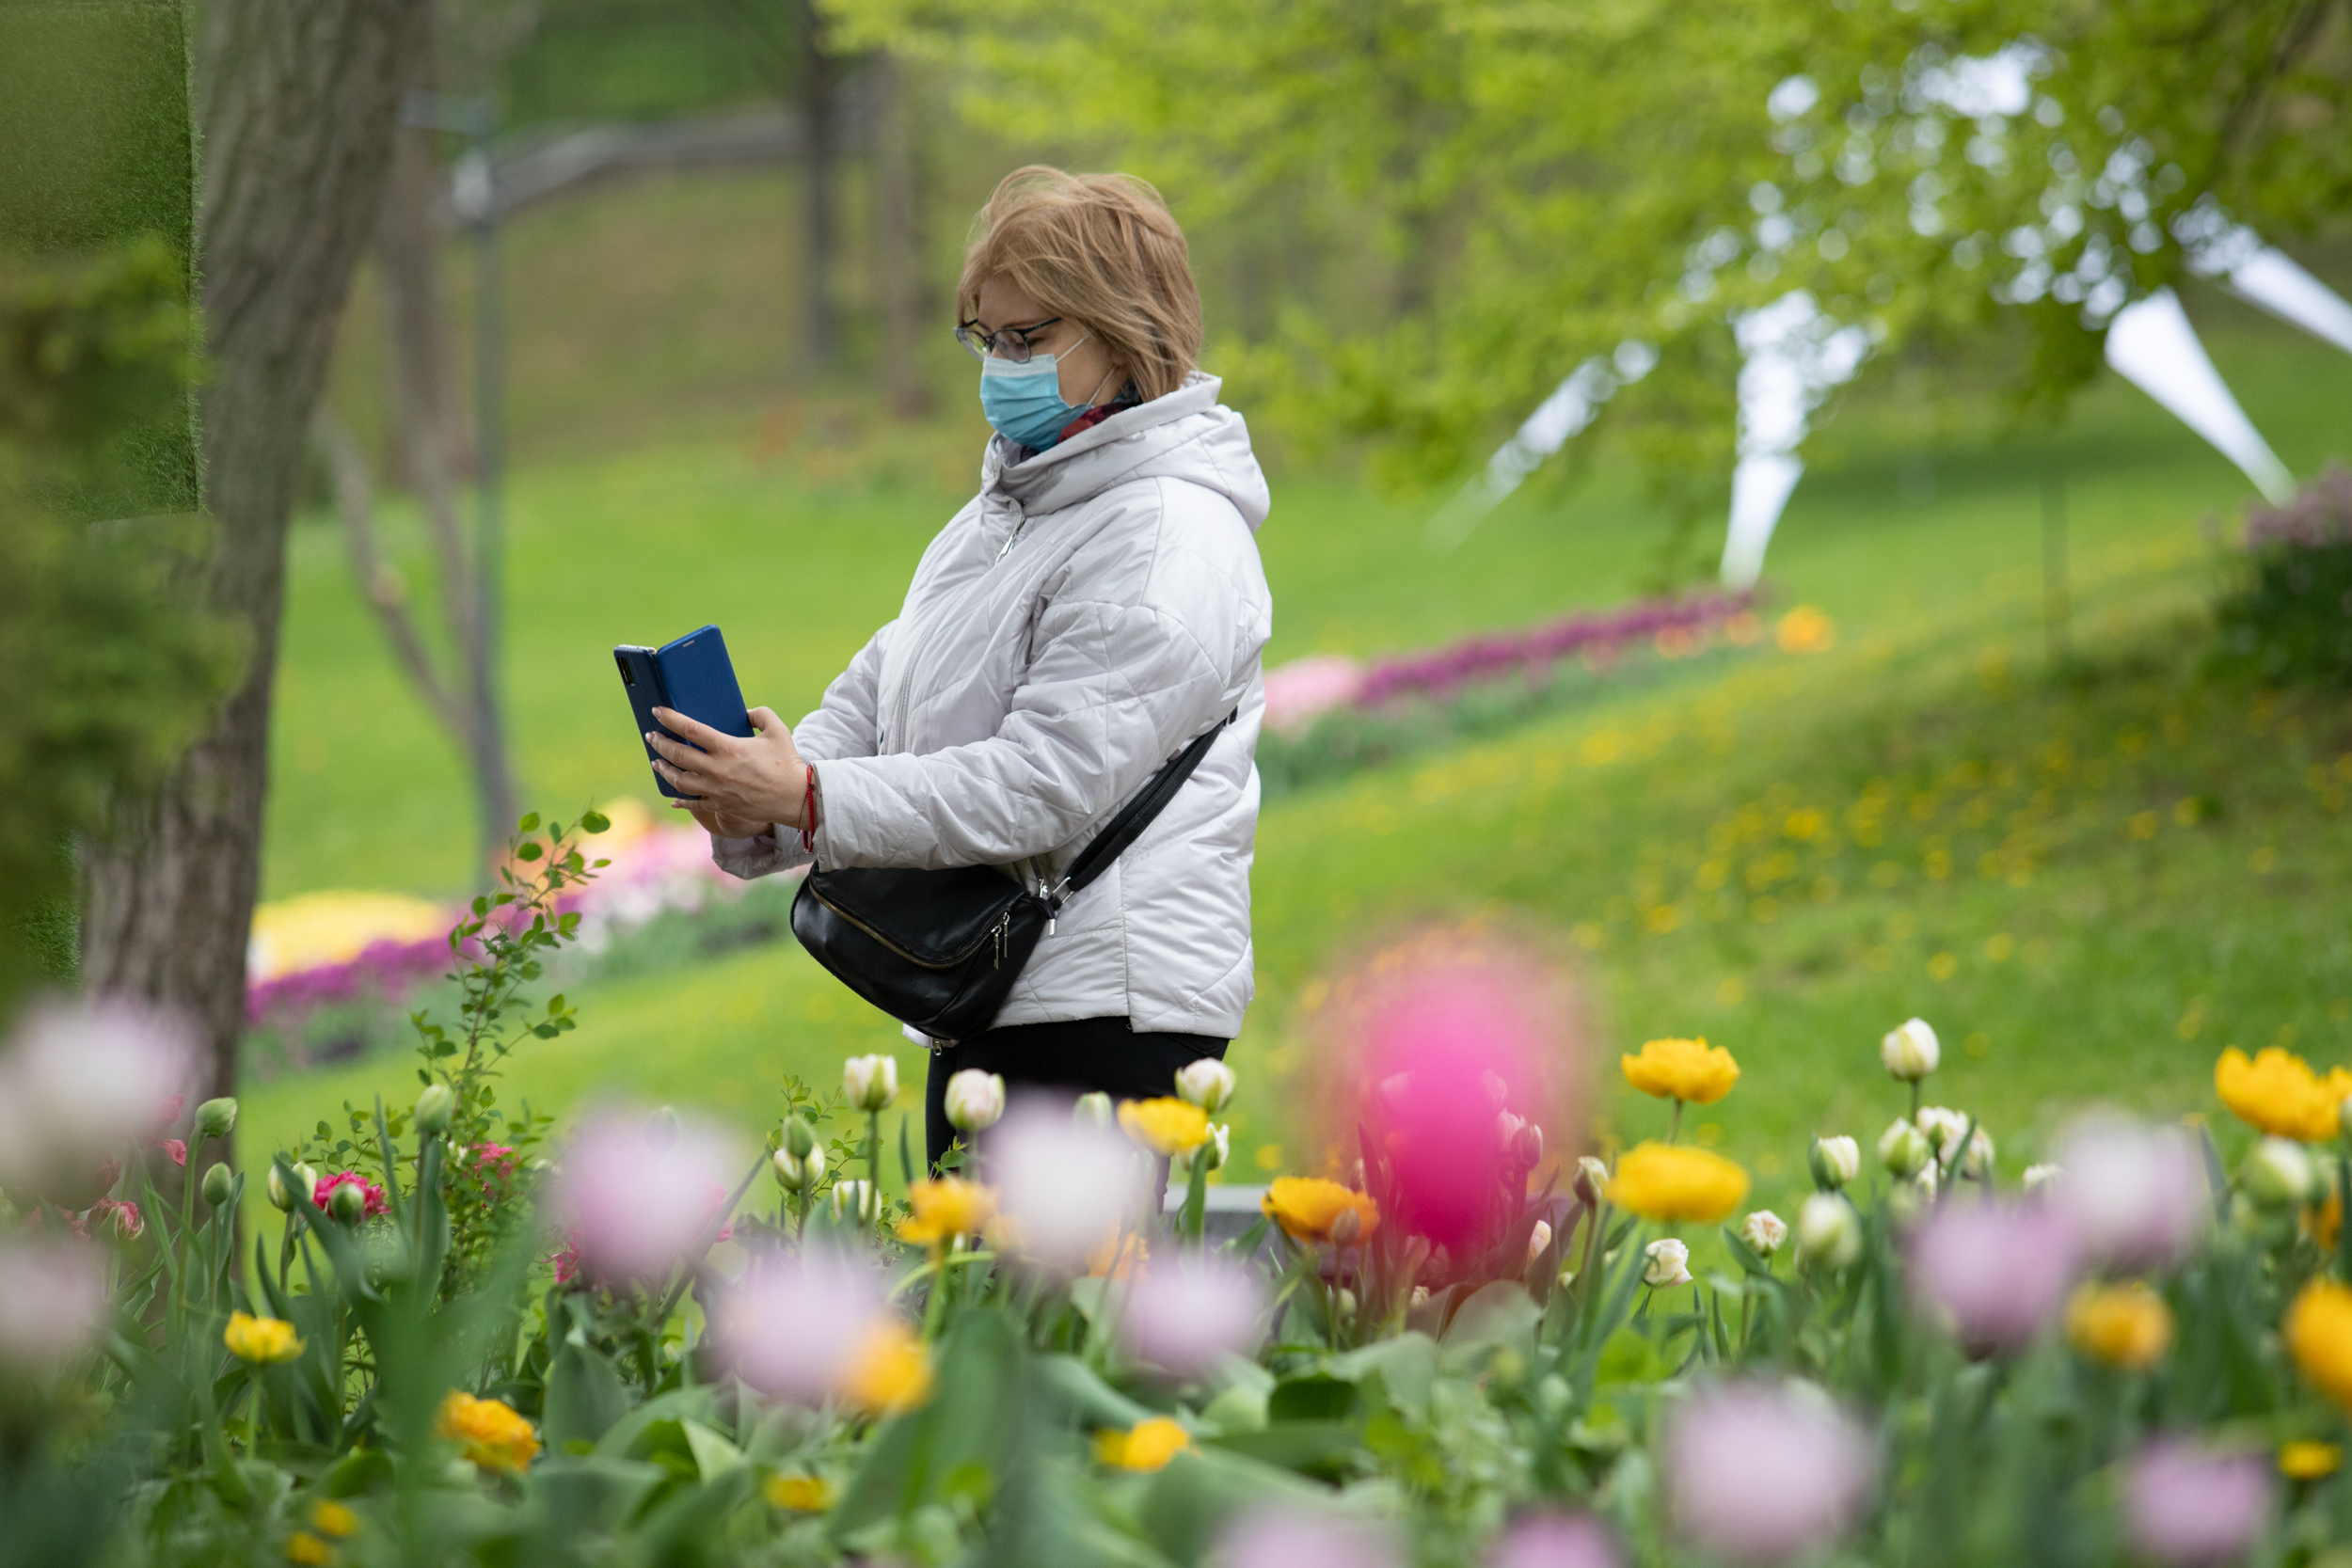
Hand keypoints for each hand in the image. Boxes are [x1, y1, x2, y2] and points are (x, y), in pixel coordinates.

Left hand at [648, 706, 808, 837]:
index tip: (657, 712)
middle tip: (652, 737)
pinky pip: (693, 804)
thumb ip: (761, 714)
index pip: (690, 729)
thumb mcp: (777, 730)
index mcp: (728, 748)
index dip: (669, 718)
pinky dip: (680, 801)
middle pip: (677, 754)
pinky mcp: (720, 806)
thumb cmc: (787, 763)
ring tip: (657, 762)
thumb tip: (746, 712)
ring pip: (679, 780)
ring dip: (664, 770)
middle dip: (659, 743)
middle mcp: (717, 769)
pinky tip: (673, 798)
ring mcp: (716, 790)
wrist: (795, 798)